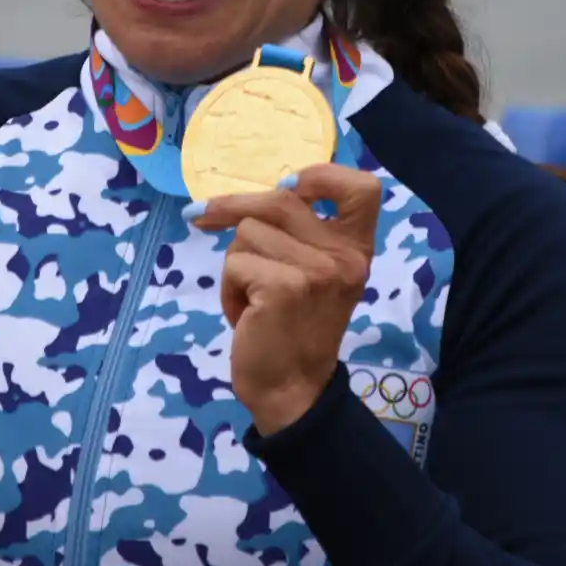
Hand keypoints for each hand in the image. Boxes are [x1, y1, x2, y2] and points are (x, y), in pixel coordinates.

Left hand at [190, 164, 382, 434]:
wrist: (292, 390)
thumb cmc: (295, 329)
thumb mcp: (314, 274)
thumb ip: (301, 234)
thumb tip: (254, 194)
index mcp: (357, 248)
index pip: (363, 187)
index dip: (323, 175)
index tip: (290, 186)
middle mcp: (345, 257)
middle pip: (279, 200)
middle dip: (233, 207)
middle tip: (202, 217)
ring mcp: (317, 272)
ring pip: (248, 232)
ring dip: (236, 264)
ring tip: (250, 297)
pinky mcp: (284, 288)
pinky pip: (235, 263)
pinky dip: (229, 289)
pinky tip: (245, 313)